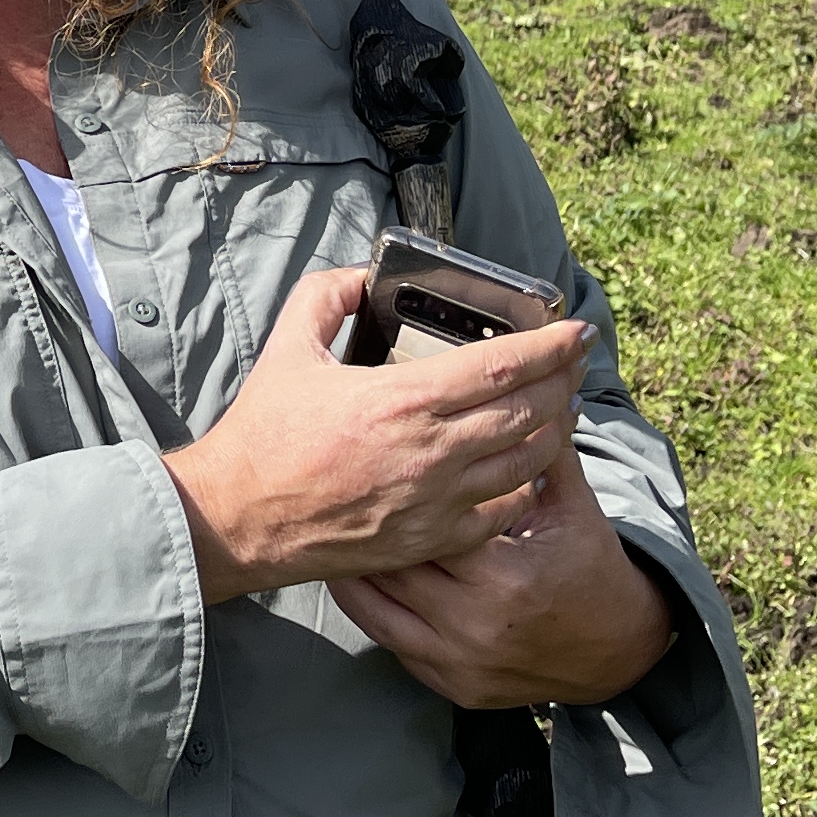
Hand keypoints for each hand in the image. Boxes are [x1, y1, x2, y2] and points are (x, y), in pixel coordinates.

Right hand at [161, 268, 588, 604]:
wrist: (240, 517)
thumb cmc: (264, 434)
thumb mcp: (288, 347)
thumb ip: (327, 297)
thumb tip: (365, 277)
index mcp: (402, 399)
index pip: (500, 367)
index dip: (549, 346)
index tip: (575, 331)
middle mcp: (431, 451)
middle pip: (529, 412)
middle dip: (564, 381)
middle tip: (576, 362)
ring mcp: (437, 501)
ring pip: (527, 462)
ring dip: (556, 430)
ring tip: (564, 407)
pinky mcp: (432, 539)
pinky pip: (504, 511)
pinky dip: (527, 484)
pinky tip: (530, 466)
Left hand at [334, 448, 677, 708]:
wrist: (618, 653)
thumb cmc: (591, 567)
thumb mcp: (572, 507)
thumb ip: (545, 449)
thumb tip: (538, 379)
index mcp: (503, 575)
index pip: (428, 522)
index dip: (395, 493)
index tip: (368, 460)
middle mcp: (473, 625)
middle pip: (392, 564)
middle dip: (366, 528)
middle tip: (336, 490)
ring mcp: (458, 663)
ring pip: (375, 609)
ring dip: (353, 569)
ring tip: (334, 529)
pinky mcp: (451, 687)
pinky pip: (390, 644)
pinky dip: (370, 609)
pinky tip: (354, 575)